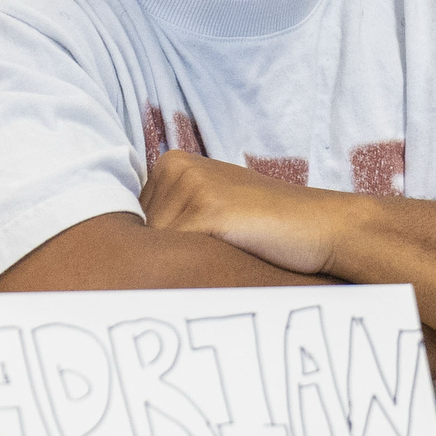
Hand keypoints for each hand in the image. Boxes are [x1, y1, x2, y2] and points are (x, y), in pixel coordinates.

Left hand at [139, 149, 343, 272]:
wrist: (320, 227)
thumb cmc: (265, 228)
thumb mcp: (210, 210)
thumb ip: (169, 219)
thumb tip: (115, 259)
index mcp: (169, 163)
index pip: (130, 222)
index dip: (156, 249)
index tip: (198, 250)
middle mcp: (172, 167)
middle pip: (136, 236)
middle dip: (163, 258)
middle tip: (216, 255)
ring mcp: (188, 185)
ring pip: (152, 251)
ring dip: (180, 268)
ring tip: (226, 256)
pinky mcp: (206, 209)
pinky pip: (174, 258)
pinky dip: (193, 272)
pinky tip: (227, 263)